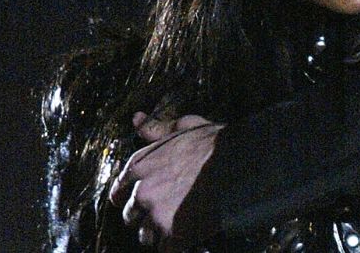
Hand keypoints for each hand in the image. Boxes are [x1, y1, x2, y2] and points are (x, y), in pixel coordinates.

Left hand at [108, 112, 222, 249]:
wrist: (239, 165)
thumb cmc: (214, 144)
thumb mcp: (184, 126)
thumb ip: (157, 127)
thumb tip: (136, 119)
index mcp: (140, 164)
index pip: (119, 187)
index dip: (124, 195)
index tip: (129, 200)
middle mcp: (143, 191)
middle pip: (129, 215)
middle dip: (142, 215)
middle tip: (160, 212)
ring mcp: (157, 214)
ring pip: (145, 234)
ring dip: (157, 233)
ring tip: (174, 226)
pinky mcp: (173, 233)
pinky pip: (164, 248)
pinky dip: (173, 245)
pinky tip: (184, 237)